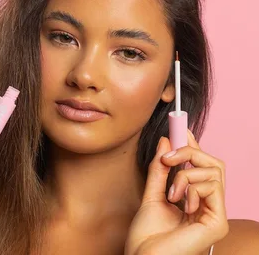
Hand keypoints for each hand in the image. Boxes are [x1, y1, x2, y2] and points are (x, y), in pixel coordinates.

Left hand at [125, 130, 228, 254]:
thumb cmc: (146, 236)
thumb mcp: (152, 193)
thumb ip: (160, 169)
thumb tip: (167, 141)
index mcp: (194, 199)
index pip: (201, 166)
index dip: (193, 145)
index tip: (180, 129)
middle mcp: (207, 205)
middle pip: (214, 164)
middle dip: (190, 152)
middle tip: (169, 157)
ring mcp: (215, 214)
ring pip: (214, 171)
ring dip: (186, 174)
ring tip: (170, 192)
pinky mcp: (218, 222)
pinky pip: (213, 186)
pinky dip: (191, 187)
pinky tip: (179, 203)